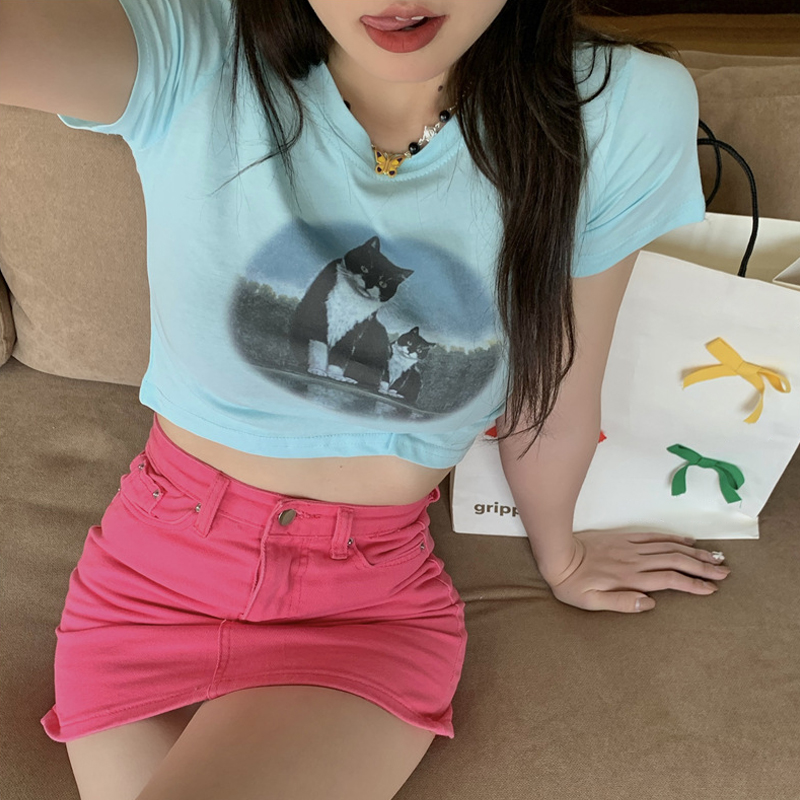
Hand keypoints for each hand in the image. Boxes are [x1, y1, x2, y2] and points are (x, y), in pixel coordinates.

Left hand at [543, 530, 730, 613]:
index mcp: (630, 578)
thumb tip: (649, 604)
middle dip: (702, 566)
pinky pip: (653, 536)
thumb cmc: (572, 584)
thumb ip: (621, 603)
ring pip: (669, 547)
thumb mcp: (591, 602)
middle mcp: (635, 561)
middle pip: (676, 561)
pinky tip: (686, 540)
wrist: (557, 555)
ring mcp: (631, 548)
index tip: (711, 589)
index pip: (669, 580)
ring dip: (693, 551)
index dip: (693, 584)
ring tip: (714, 556)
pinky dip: (672, 538)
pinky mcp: (624, 539)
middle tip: (725, 572)